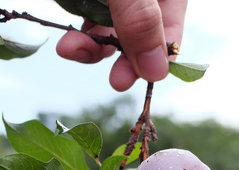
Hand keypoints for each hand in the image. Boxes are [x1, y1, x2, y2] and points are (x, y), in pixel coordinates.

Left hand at [56, 0, 187, 91]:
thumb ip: (140, 19)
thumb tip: (156, 71)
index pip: (172, 25)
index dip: (160, 55)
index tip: (144, 77)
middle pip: (140, 32)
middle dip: (124, 59)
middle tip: (117, 82)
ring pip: (108, 29)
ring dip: (92, 49)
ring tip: (70, 51)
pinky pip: (86, 20)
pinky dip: (78, 37)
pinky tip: (67, 43)